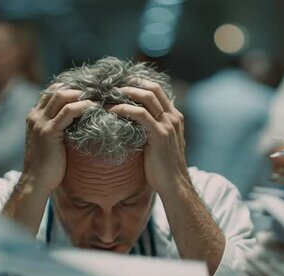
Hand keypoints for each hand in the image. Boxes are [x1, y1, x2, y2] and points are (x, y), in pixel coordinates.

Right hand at [23, 85, 94, 191]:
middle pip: (57, 89)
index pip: (53, 91)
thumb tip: (78, 123)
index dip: (71, 88)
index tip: (90, 92)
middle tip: (98, 92)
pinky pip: (68, 111)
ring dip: (82, 95)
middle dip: (78, 88)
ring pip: (62, 95)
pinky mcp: (49, 131)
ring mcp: (40, 122)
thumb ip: (59, 129)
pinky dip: (84, 106)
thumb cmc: (48, 166)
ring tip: (99, 98)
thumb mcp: (51, 142)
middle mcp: (35, 115)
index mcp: (34, 116)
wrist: (36, 182)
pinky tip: (96, 108)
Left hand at [108, 79, 189, 194]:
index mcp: (174, 117)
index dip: (139, 84)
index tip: (121, 84)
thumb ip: (150, 131)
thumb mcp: (159, 144)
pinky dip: (124, 109)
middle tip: (112, 85)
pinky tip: (111, 111)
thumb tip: (131, 124)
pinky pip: (140, 114)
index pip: (157, 90)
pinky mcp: (160, 134)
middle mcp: (173, 117)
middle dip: (131, 83)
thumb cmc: (162, 169)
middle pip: (153, 88)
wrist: (174, 185)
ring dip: (126, 93)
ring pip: (146, 97)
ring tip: (109, 95)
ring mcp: (168, 125)